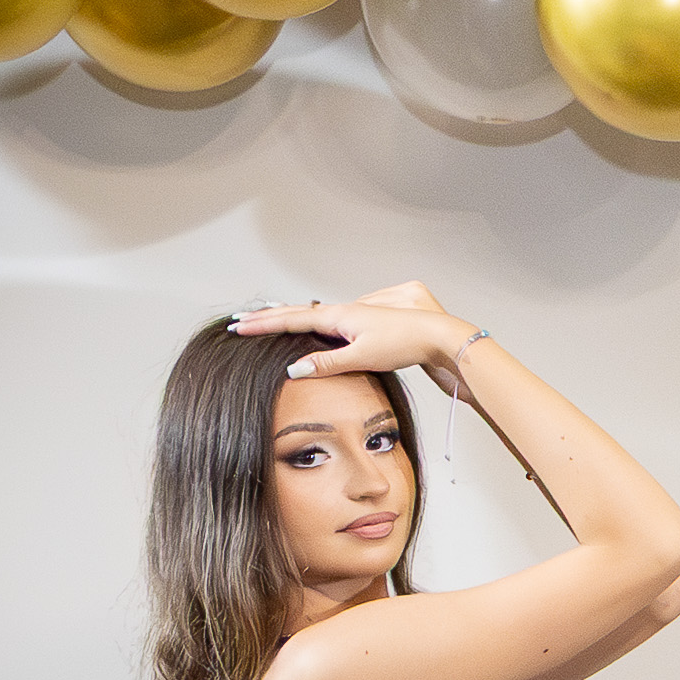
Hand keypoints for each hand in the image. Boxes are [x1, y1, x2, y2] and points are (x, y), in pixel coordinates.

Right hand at [225, 282, 477, 376]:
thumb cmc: (405, 344)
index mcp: (339, 316)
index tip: (239, 326)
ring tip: (267, 318)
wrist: (439, 336)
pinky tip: (311, 325)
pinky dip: (310, 321)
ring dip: (288, 317)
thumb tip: (294, 368)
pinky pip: (329, 318)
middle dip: (269, 317)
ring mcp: (356, 315)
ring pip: (313, 314)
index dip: (264, 324)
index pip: (292, 320)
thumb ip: (328, 363)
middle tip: (242, 320)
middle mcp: (345, 311)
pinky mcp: (366, 323)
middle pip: (298, 312)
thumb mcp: (363, 357)